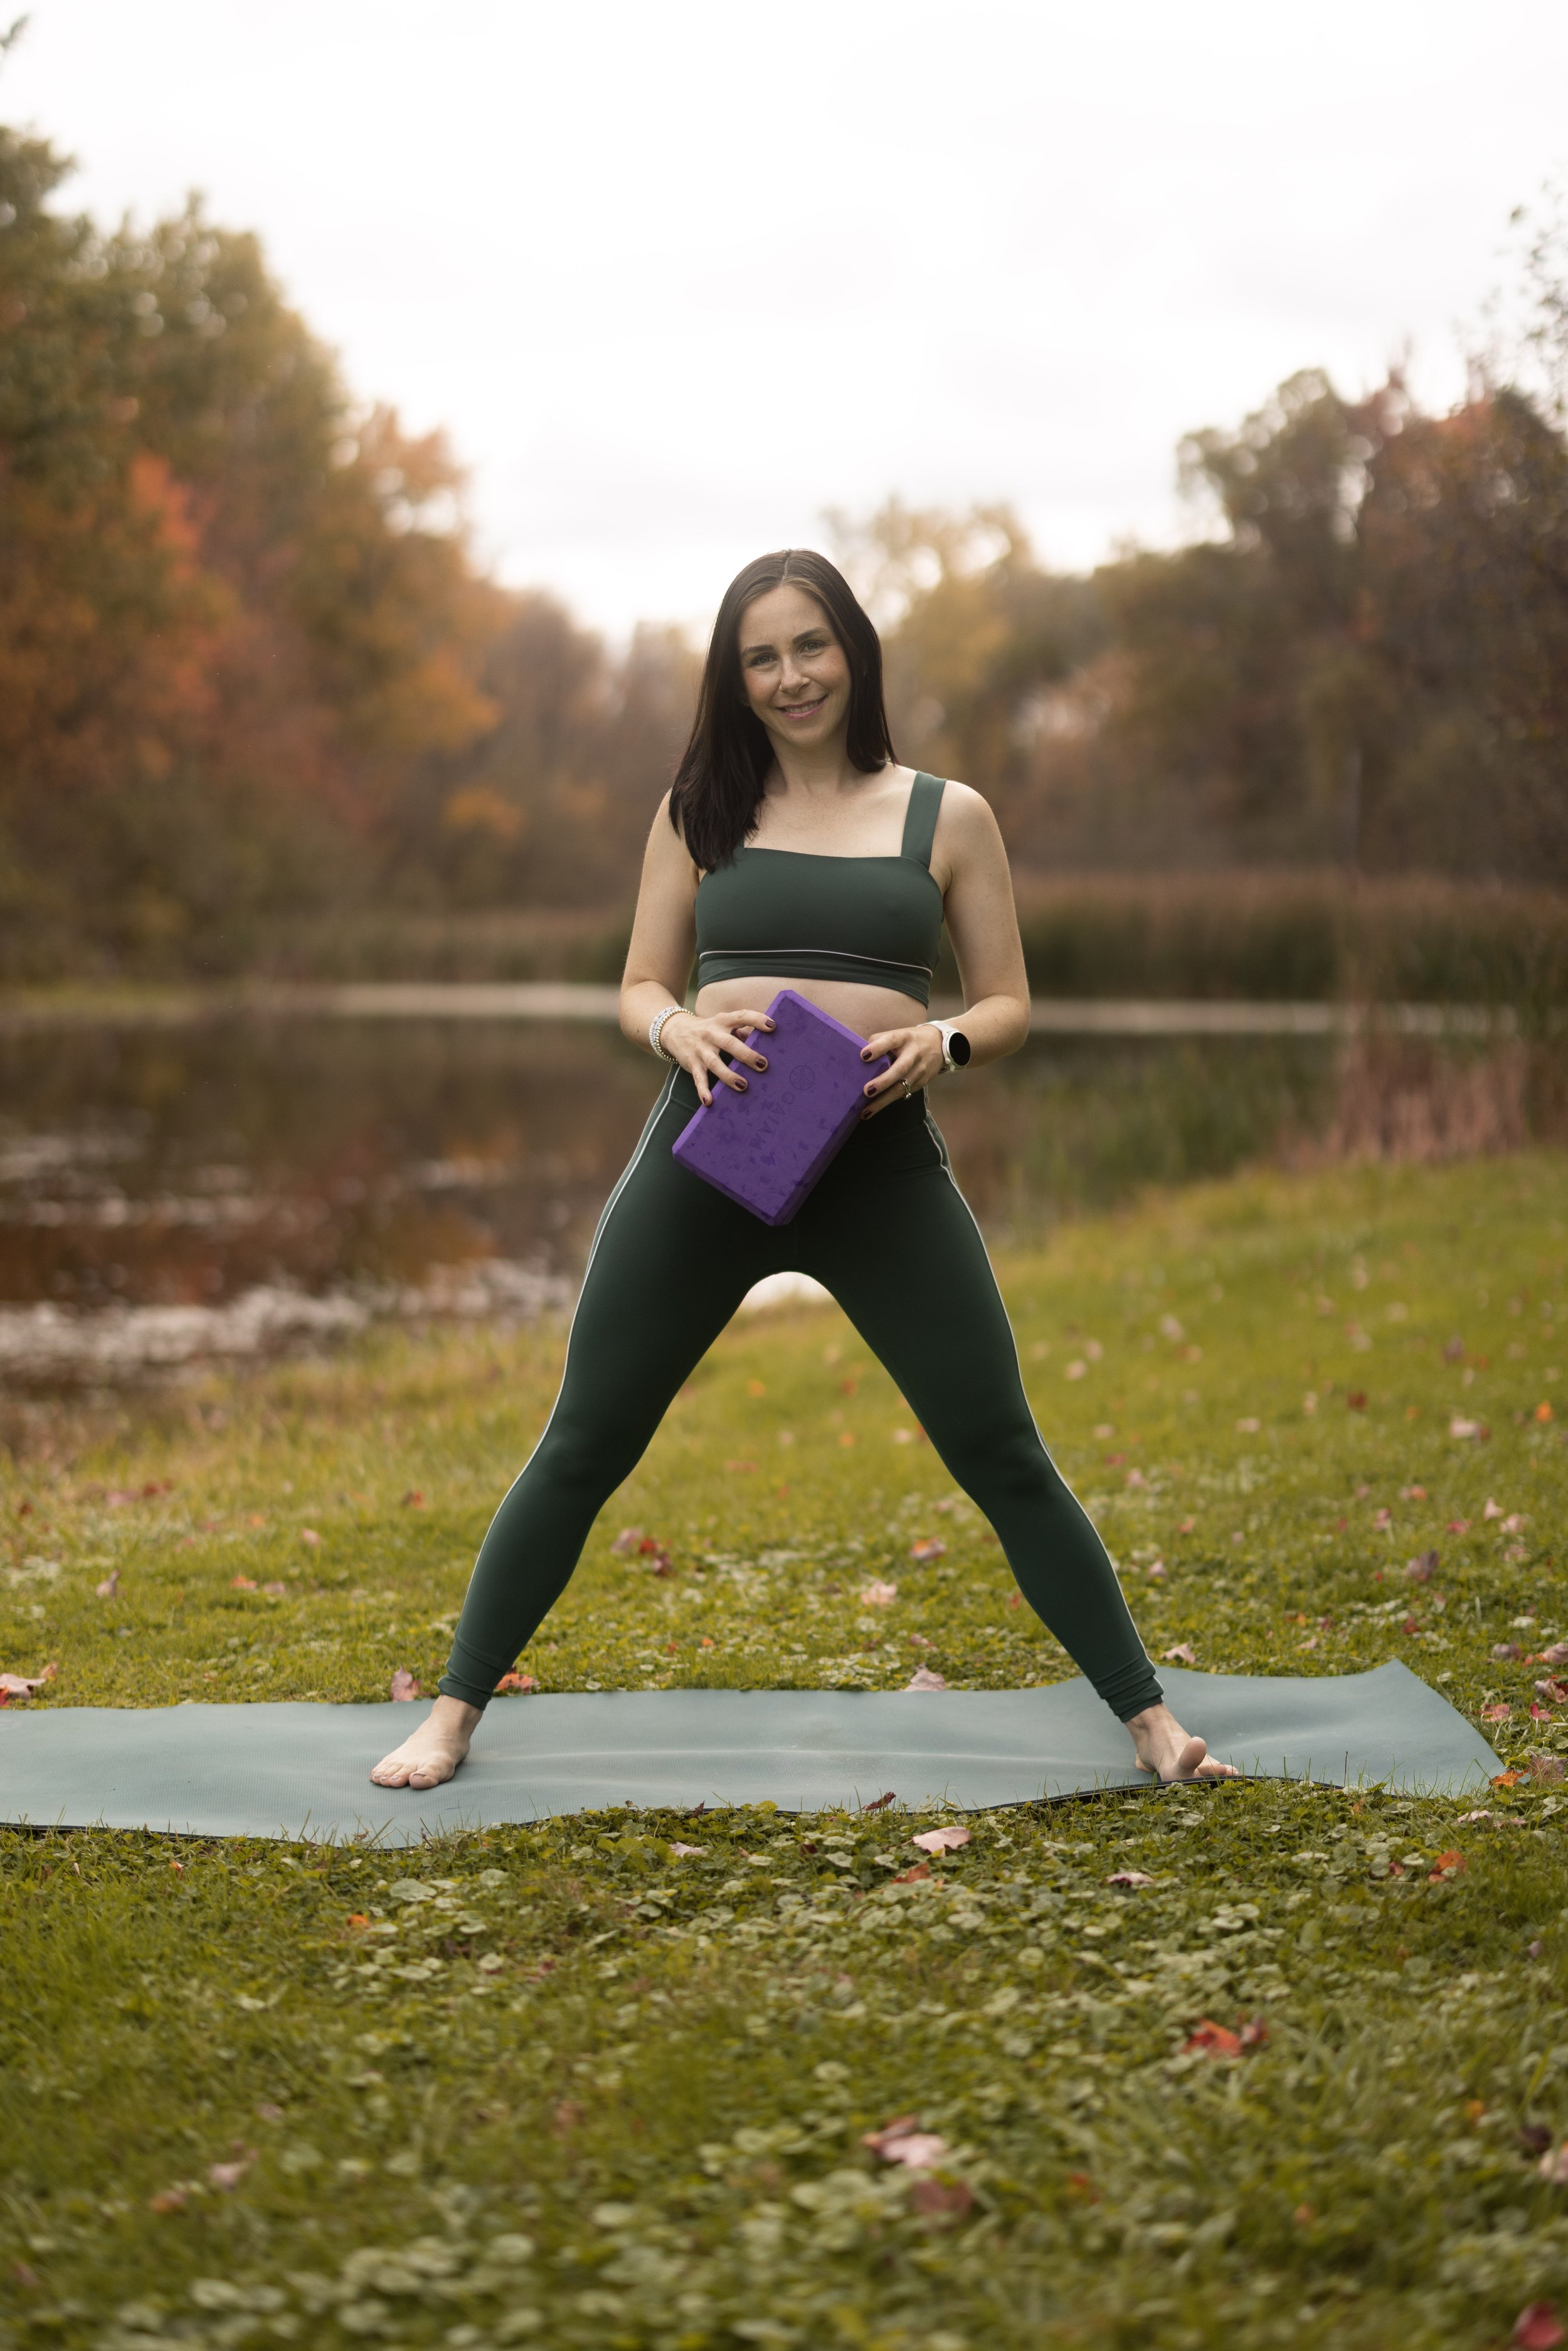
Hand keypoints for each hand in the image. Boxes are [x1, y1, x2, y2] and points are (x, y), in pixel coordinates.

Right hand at [661, 1007, 775, 1107]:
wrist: (675, 1030)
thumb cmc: (710, 1030)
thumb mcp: (724, 1025)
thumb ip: (742, 1032)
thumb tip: (768, 1044)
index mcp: (723, 1021)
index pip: (741, 1017)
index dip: (756, 1019)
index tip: (772, 1025)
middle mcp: (711, 1034)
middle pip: (730, 1044)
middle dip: (746, 1055)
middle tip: (763, 1065)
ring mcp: (701, 1049)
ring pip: (715, 1063)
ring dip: (729, 1075)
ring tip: (743, 1086)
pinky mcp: (692, 1063)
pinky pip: (698, 1078)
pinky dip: (702, 1090)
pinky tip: (708, 1101)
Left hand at [859, 1021, 946, 1117]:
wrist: (941, 1045)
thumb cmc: (909, 1041)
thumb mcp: (897, 1035)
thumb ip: (879, 1042)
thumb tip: (857, 1057)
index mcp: (904, 1038)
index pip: (891, 1040)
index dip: (878, 1048)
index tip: (863, 1056)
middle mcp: (913, 1054)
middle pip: (900, 1068)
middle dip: (883, 1081)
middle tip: (867, 1091)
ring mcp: (919, 1070)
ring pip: (902, 1087)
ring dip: (883, 1101)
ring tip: (866, 1111)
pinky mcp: (921, 1083)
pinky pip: (903, 1093)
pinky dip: (888, 1102)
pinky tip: (874, 1109)